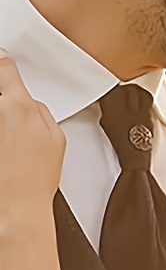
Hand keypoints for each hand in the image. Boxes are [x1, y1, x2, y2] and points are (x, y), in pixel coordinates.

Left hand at [0, 49, 65, 227]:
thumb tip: (32, 104)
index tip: (2, 63)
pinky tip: (5, 147)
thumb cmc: (33, 180)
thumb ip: (43, 113)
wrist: (14, 207)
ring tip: (9, 139)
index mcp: (18, 106)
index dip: (3, 64)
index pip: (4, 68)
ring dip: (3, 118)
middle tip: (9, 109)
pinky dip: (2, 134)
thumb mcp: (56, 140)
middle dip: (3, 96)